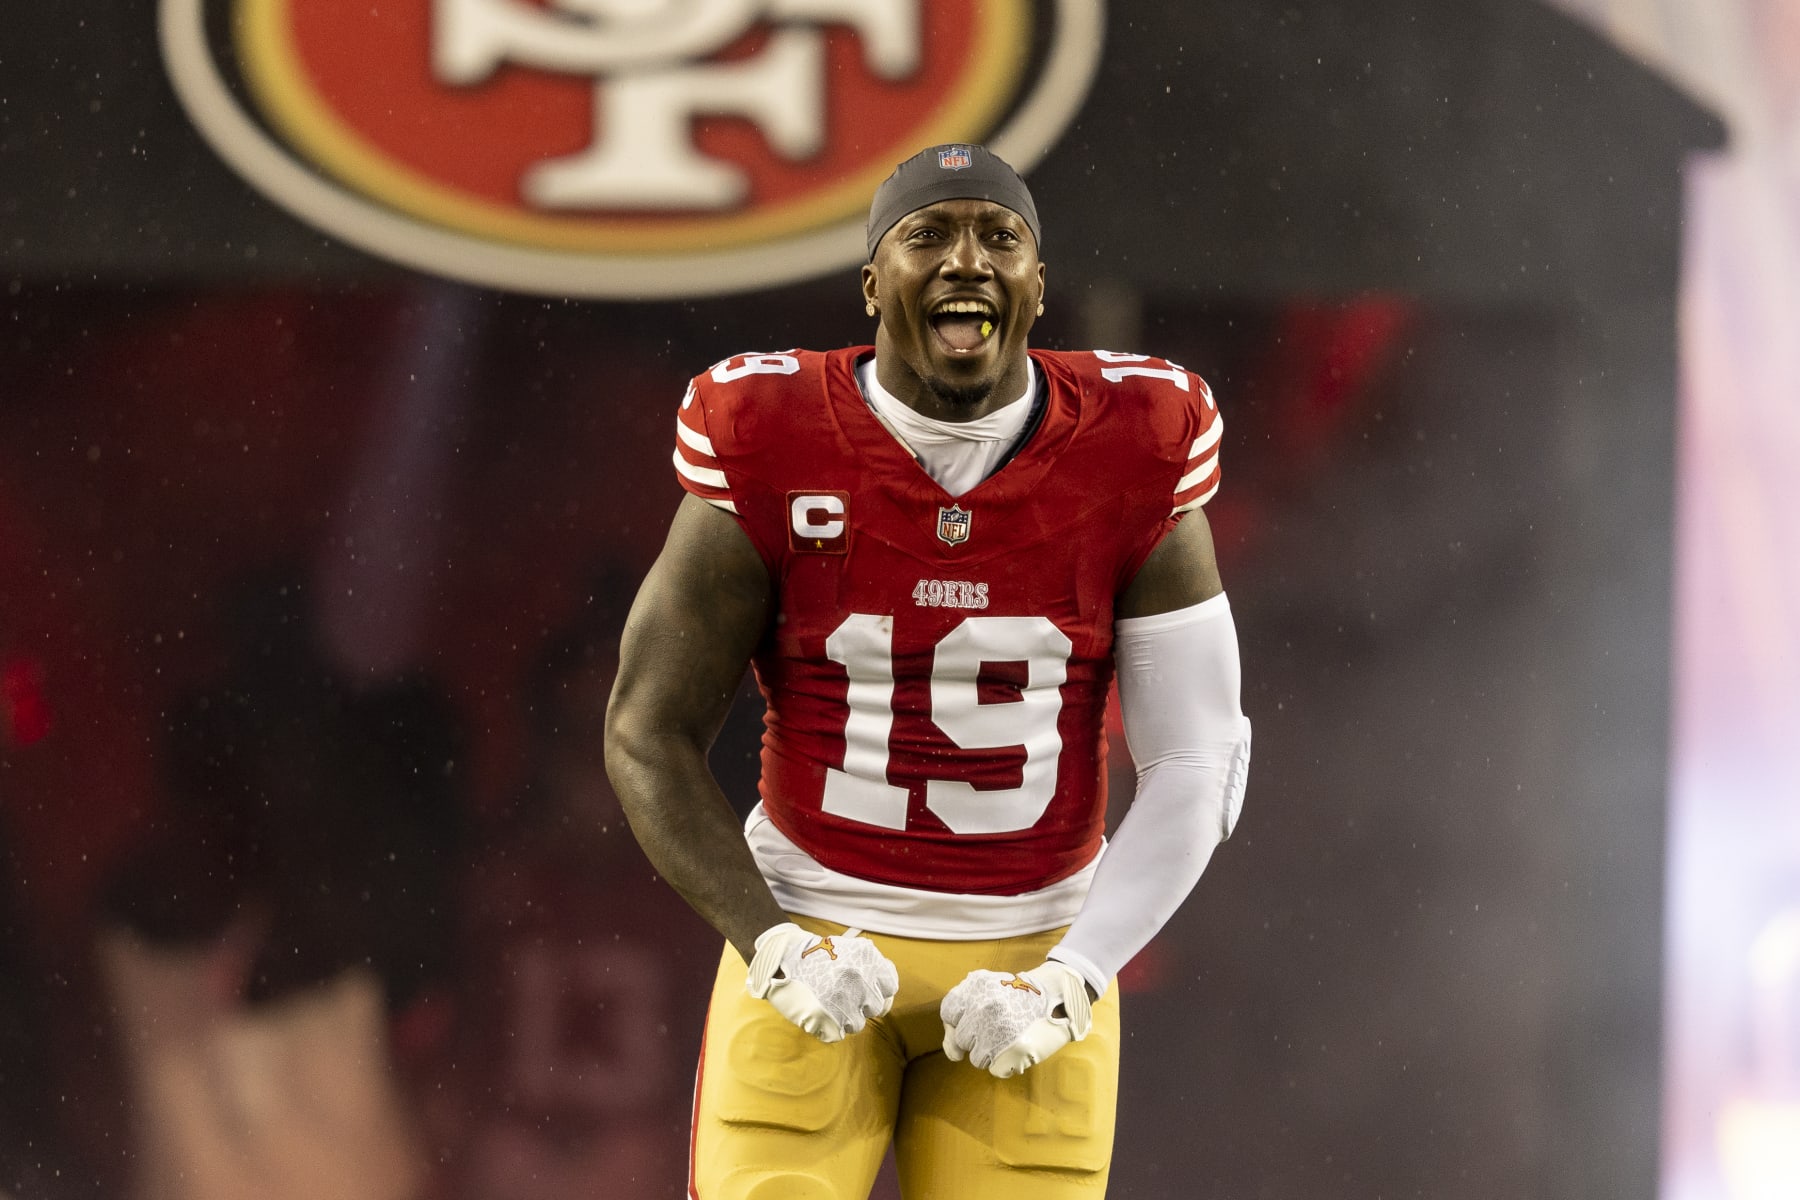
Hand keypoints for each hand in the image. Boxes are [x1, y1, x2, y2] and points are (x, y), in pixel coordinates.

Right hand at [744, 923, 898, 1042]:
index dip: (880, 991)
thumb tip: (886, 988)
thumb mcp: (849, 948)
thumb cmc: (815, 954)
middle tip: (843, 996)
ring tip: (828, 1004)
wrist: (780, 955)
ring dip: (845, 1018)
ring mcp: (844, 1000)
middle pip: (876, 1007)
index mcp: (868, 958)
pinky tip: (819, 1012)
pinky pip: (838, 1034)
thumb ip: (871, 965)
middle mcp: (860, 979)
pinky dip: (829, 1028)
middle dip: (862, 1005)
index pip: (890, 986)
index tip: (869, 993)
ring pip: (857, 1024)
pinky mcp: (826, 1018)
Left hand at [940, 960, 1092, 1077]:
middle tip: (998, 1027)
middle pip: (962, 1039)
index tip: (973, 1021)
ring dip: (992, 1053)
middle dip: (977, 1038)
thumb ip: (963, 1012)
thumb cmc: (1020, 995)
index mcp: (975, 988)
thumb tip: (952, 1052)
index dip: (958, 1021)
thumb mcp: (988, 987)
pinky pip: (995, 1070)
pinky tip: (1019, 1048)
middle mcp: (984, 1009)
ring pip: (977, 1058)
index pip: (948, 1013)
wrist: (1061, 995)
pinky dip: (1006, 1064)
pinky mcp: (1014, 1052)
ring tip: (1010, 1037)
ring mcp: (998, 1032)